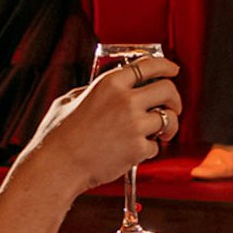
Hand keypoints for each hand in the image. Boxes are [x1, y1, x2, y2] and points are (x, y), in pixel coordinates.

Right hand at [22, 57, 181, 190]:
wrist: (57, 167)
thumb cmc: (57, 137)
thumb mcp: (69, 101)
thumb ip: (90, 91)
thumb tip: (102, 90)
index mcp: (110, 84)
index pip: (149, 65)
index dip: (166, 66)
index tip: (173, 70)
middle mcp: (125, 100)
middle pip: (168, 89)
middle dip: (175, 99)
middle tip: (172, 107)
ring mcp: (134, 125)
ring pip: (169, 119)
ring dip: (169, 126)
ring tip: (161, 133)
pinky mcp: (137, 148)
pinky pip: (156, 146)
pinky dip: (149, 150)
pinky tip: (135, 151)